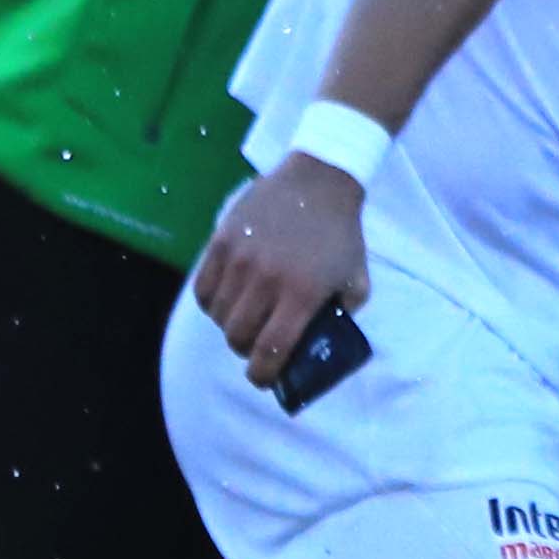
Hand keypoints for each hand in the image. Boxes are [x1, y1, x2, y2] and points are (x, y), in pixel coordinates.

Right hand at [190, 157, 369, 385]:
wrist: (319, 180)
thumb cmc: (340, 234)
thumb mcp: (356, 279)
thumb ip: (341, 315)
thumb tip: (319, 344)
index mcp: (302, 293)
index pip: (270, 351)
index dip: (262, 376)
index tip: (264, 379)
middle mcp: (266, 280)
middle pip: (238, 338)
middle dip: (247, 351)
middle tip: (258, 344)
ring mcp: (240, 260)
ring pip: (219, 317)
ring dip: (231, 327)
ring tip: (246, 319)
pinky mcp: (221, 242)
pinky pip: (203, 290)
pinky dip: (212, 304)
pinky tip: (227, 301)